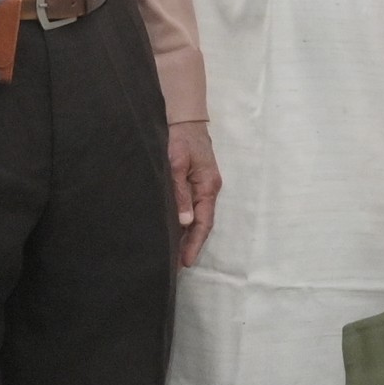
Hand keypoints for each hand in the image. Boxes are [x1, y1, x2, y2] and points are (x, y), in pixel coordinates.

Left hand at [169, 119, 219, 267]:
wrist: (185, 119)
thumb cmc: (180, 139)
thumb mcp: (177, 164)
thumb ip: (180, 193)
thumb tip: (185, 222)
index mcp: (208, 187)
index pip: (204, 223)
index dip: (195, 243)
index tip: (186, 261)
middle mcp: (209, 189)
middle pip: (202, 224)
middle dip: (191, 245)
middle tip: (176, 265)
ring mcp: (204, 186)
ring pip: (198, 217)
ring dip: (188, 235)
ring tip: (174, 253)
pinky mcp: (196, 182)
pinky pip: (193, 207)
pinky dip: (186, 222)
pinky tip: (176, 230)